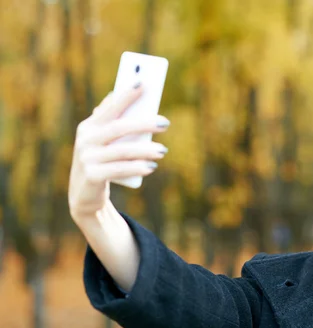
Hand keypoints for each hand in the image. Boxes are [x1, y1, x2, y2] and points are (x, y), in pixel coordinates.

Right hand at [68, 83, 169, 221]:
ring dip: (145, 150)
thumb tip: (129, 97)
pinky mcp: (92, 176)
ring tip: (163, 150)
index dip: (125, 95)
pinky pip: (119, 170)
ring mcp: (86, 158)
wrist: (84, 196)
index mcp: (88, 127)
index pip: (110, 108)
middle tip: (165, 122)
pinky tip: (152, 167)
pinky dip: (136, 168)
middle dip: (143, 123)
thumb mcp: (103, 142)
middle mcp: (85, 140)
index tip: (143, 84)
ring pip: (121, 151)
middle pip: (118, 128)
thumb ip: (113, 122)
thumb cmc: (101, 162)